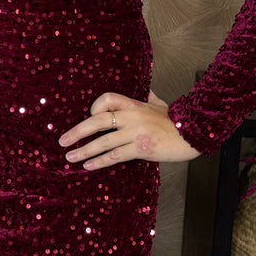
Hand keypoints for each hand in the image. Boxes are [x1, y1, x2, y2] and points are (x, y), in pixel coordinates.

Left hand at [58, 90, 200, 170]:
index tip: (89, 117)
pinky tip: (89, 166)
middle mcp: (132, 116)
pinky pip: (115, 156)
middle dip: (77, 131)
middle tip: (62, 141)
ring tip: (70, 157)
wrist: (194, 134)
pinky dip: (100, 161)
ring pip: (104, 141)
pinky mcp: (141, 148)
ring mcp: (136, 133)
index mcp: (135, 104)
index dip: (94, 107)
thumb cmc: (177, 120)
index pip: (107, 99)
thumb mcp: (160, 103)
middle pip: (98, 121)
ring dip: (84, 150)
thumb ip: (148, 96)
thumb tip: (144, 88)